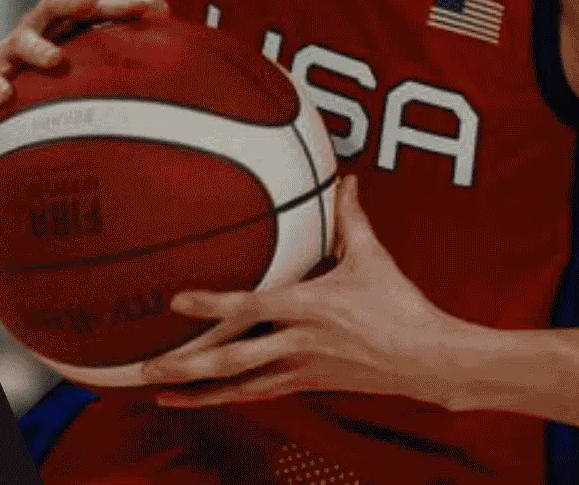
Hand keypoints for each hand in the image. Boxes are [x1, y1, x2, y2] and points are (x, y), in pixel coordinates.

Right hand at [0, 0, 168, 133]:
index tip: (154, 8)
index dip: (123, 4)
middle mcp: (38, 30)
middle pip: (56, 7)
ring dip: (39, 48)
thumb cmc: (46, 73)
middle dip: (76, 2)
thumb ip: (117, 56)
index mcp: (64, 24)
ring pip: (23, 41)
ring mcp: (11, 52)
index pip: (95, 6)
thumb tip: (176, 54)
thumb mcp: (79, 61)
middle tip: (95, 3)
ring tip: (55, 59)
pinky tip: (5, 94)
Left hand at [137, 177, 475, 409]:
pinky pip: (256, 393)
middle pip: (235, 357)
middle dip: (189, 363)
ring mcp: (301, 368)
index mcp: (310, 307)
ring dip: (197, 389)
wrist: (430, 360)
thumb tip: (346, 178)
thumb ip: (351, 218)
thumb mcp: (373, 257)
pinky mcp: (306, 383)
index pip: (251, 306)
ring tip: (157, 391)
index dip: (213, 305)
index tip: (176, 301)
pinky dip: (223, 397)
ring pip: (239, 384)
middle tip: (148, 366)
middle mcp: (298, 342)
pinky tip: (195, 401)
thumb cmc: (401, 306)